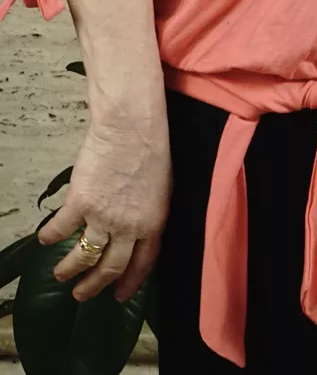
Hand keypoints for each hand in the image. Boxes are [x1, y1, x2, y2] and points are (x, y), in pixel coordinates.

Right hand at [37, 114, 171, 302]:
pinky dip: (50, 236)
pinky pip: (61, 228)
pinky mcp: (80, 203)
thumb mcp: (164, 189)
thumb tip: (139, 230)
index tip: (119, 296)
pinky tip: (44, 239)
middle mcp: (128, 228)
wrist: (131, 128)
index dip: (129, 282)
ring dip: (69, 269)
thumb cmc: (152, 150)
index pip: (142, 264)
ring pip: (83, 256)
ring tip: (60, 275)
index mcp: (153, 224)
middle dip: (94, 286)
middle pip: (110, 267)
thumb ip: (150, 214)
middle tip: (82, 294)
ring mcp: (102, 217)